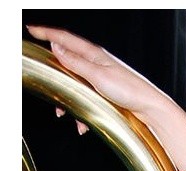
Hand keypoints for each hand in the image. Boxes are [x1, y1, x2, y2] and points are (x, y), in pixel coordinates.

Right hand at [26, 26, 167, 120]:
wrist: (151, 110)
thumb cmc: (130, 91)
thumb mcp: (97, 75)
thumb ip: (75, 62)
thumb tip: (56, 47)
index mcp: (94, 54)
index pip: (65, 38)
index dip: (47, 33)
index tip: (32, 31)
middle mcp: (97, 64)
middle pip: (68, 65)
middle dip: (57, 79)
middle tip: (50, 91)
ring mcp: (102, 78)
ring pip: (76, 85)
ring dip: (68, 101)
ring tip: (66, 114)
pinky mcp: (107, 93)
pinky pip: (87, 99)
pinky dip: (82, 111)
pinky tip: (83, 124)